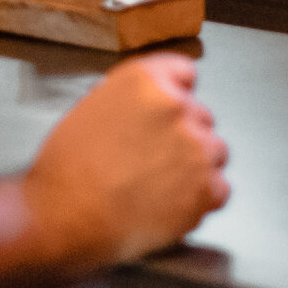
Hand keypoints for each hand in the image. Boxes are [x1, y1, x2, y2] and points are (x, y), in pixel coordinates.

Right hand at [25, 54, 229, 265]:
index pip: (184, 73)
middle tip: (156, 158)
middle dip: (183, 135)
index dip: (175, 95)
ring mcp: (195, 148)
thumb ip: (128, 100)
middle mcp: (177, 107)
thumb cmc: (67, 168)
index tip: (168, 112)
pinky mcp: (205, 188)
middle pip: (201, 116)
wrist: (66, 215)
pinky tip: (174, 204)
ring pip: (215, 151)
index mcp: (146, 81)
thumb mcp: (90, 109)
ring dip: (197, 165)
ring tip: (164, 185)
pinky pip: (220, 189)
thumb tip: (144, 110)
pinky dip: (203, 198)